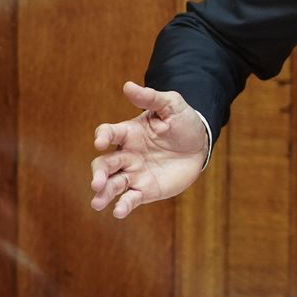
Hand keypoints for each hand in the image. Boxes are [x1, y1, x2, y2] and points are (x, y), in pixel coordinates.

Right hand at [90, 81, 208, 218]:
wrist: (200, 144)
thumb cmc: (183, 121)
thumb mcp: (172, 105)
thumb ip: (151, 98)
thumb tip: (128, 85)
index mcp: (129, 133)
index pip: (108, 133)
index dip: (102, 136)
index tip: (101, 141)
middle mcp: (127, 154)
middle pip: (105, 164)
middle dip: (98, 173)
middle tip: (96, 183)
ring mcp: (135, 173)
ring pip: (113, 184)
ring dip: (104, 193)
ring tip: (98, 203)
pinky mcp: (145, 189)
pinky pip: (130, 199)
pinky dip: (123, 206)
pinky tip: (118, 211)